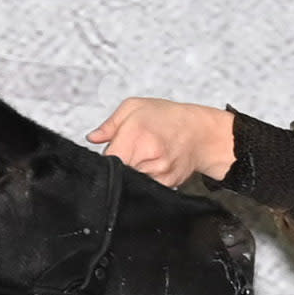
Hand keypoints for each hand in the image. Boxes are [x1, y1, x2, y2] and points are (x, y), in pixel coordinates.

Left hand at [91, 98, 233, 187]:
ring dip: (131, 172)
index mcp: (136, 136)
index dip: (104, 158)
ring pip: (131, 181)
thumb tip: (93, 138)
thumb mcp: (134, 107)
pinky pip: (146, 186)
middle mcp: (148, 158)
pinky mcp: (167, 185)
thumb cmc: (168, 118)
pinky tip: (152, 164)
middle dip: (118, 165)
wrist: (201, 133)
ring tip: (143, 155)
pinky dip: (144, 178)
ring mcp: (159, 174)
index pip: (107, 160)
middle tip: (129, 151)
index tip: (109, 152)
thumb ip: (109, 124)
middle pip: (118, 173)